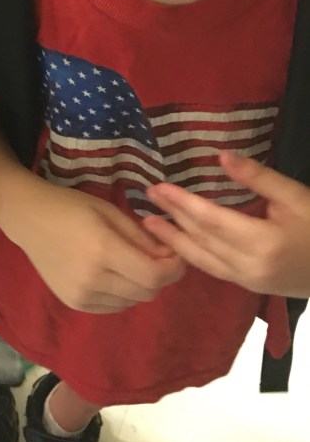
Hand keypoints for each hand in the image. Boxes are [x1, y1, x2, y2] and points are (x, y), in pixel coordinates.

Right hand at [12, 183, 184, 313]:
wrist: (27, 219)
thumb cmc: (69, 206)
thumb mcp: (109, 211)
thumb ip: (141, 237)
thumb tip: (169, 257)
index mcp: (103, 250)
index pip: (154, 275)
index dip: (174, 269)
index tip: (177, 256)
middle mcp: (93, 279)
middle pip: (147, 292)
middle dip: (160, 276)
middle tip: (157, 257)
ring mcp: (82, 296)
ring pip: (132, 301)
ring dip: (141, 286)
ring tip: (131, 263)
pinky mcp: (75, 304)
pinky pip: (114, 306)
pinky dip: (123, 294)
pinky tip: (114, 274)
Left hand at [144, 151, 309, 296]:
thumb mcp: (294, 196)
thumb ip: (257, 177)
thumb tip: (222, 155)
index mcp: (262, 242)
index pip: (211, 220)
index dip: (183, 204)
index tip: (159, 187)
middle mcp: (249, 266)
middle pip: (201, 239)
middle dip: (172, 217)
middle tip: (147, 196)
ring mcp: (248, 280)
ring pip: (202, 259)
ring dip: (173, 240)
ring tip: (149, 223)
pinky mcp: (249, 286)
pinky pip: (212, 269)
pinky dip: (190, 254)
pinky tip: (176, 243)